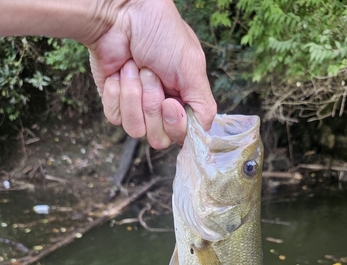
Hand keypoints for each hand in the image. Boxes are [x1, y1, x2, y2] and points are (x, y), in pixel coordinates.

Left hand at [87, 0, 216, 148]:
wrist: (120, 15)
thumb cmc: (160, 33)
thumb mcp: (192, 67)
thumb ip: (203, 106)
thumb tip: (202, 136)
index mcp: (183, 101)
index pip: (182, 136)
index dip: (175, 125)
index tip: (171, 102)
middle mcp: (161, 109)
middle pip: (159, 138)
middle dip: (153, 105)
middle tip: (151, 74)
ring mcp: (136, 108)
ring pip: (136, 130)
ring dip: (135, 95)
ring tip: (135, 69)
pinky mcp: (114, 103)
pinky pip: (116, 118)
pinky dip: (117, 92)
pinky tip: (119, 72)